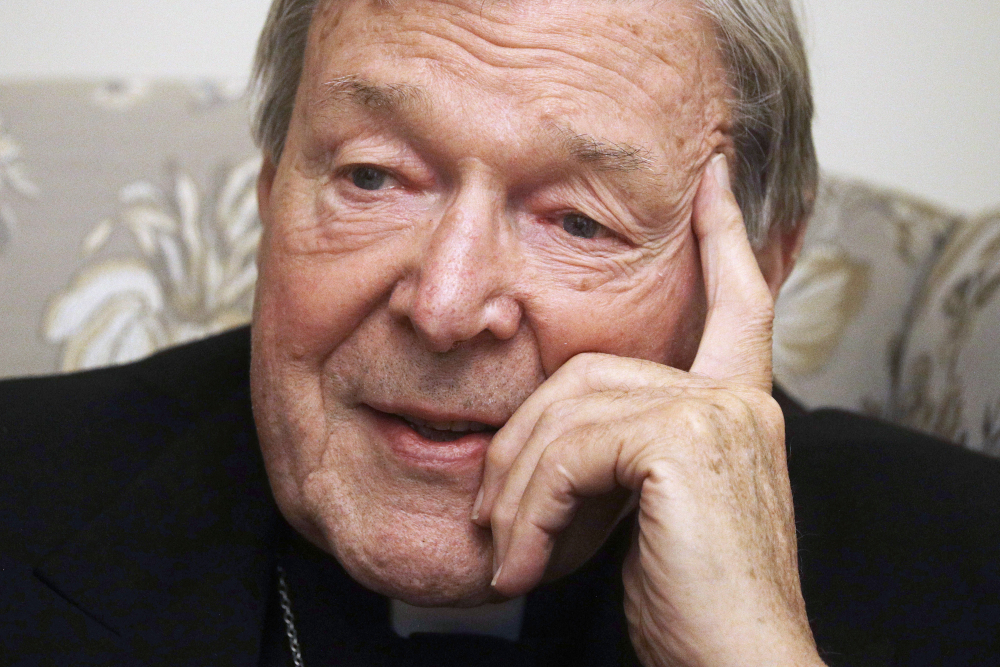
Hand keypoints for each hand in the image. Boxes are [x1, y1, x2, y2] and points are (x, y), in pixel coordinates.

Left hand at [472, 155, 823, 666]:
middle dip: (524, 443)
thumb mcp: (651, 512)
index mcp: (737, 405)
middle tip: (493, 514)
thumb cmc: (693, 602)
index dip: (724, 237)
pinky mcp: (683, 442)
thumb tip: (536, 446)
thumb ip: (619, 454)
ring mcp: (716, 414)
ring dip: (517, 489)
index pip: (738, 302)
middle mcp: (736, 398)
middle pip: (590, 374)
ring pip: (569, 413)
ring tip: (507, 553)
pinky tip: (525, 563)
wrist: (738, 664)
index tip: (714, 180)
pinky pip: (570, 454)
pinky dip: (531, 511)